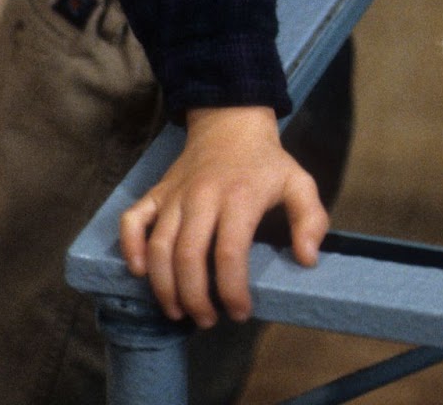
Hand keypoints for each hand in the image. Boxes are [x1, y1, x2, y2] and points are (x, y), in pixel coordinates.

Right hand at [118, 105, 327, 327]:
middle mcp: (202, 197)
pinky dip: (130, 247)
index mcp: (239, 197)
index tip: (240, 312)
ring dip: (164, 286)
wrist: (230, 122)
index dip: (232, 290)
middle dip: (194, 297)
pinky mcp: (156, 192)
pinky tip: (139, 272)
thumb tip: (307, 259)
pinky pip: (132, 220)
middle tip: (207, 320)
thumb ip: (311, 219)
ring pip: (159, 246)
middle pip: (188, 256)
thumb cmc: (265, 162)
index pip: (229, 252)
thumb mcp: (299, 182)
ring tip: (177, 312)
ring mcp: (175, 194)